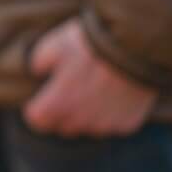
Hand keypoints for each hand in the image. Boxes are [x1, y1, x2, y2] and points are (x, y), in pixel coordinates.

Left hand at [24, 17, 156, 136]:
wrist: (134, 46)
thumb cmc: (89, 44)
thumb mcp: (52, 45)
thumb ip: (39, 63)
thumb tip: (38, 72)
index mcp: (57, 104)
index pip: (37, 120)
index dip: (38, 106)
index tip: (43, 96)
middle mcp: (80, 121)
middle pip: (62, 125)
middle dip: (62, 111)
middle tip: (70, 89)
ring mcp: (105, 125)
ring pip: (88, 127)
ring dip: (87, 114)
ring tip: (94, 89)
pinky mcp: (127, 125)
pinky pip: (112, 125)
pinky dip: (111, 114)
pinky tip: (114, 93)